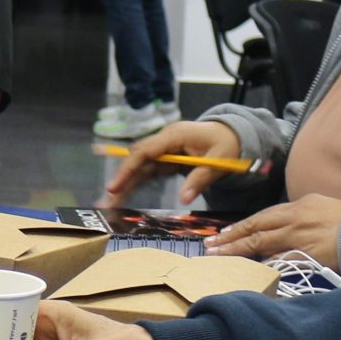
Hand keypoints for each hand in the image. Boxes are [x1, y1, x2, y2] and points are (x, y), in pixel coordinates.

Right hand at [105, 119, 246, 205]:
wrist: (234, 136)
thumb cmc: (228, 145)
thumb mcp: (219, 161)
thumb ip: (200, 178)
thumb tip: (184, 199)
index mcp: (174, 136)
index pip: (145, 152)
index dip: (128, 169)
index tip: (114, 187)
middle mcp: (164, 141)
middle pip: (136, 160)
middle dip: (121, 180)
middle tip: (106, 200)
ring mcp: (164, 150)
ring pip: (139, 168)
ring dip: (125, 185)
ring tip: (109, 204)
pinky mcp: (166, 160)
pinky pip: (147, 173)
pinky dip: (135, 185)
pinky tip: (123, 198)